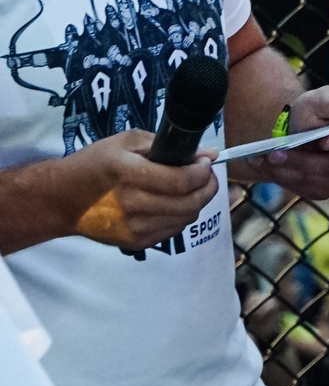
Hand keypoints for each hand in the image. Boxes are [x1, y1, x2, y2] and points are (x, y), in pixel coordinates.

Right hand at [72, 131, 215, 247]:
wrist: (63, 199)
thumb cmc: (95, 165)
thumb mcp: (126, 142)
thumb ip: (168, 146)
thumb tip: (208, 154)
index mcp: (129, 174)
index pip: (182, 181)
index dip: (203, 172)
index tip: (206, 163)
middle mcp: (133, 204)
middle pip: (190, 203)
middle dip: (208, 188)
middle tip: (207, 176)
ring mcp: (135, 227)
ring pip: (187, 218)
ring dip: (197, 202)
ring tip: (190, 188)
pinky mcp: (137, 242)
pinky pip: (174, 230)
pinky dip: (182, 215)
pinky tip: (173, 203)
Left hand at [263, 88, 328, 199]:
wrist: (291, 132)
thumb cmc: (309, 113)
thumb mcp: (319, 101)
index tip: (323, 140)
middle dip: (303, 160)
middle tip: (275, 153)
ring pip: (317, 180)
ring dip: (289, 169)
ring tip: (266, 157)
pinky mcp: (323, 190)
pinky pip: (305, 189)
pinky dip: (285, 177)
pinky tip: (270, 167)